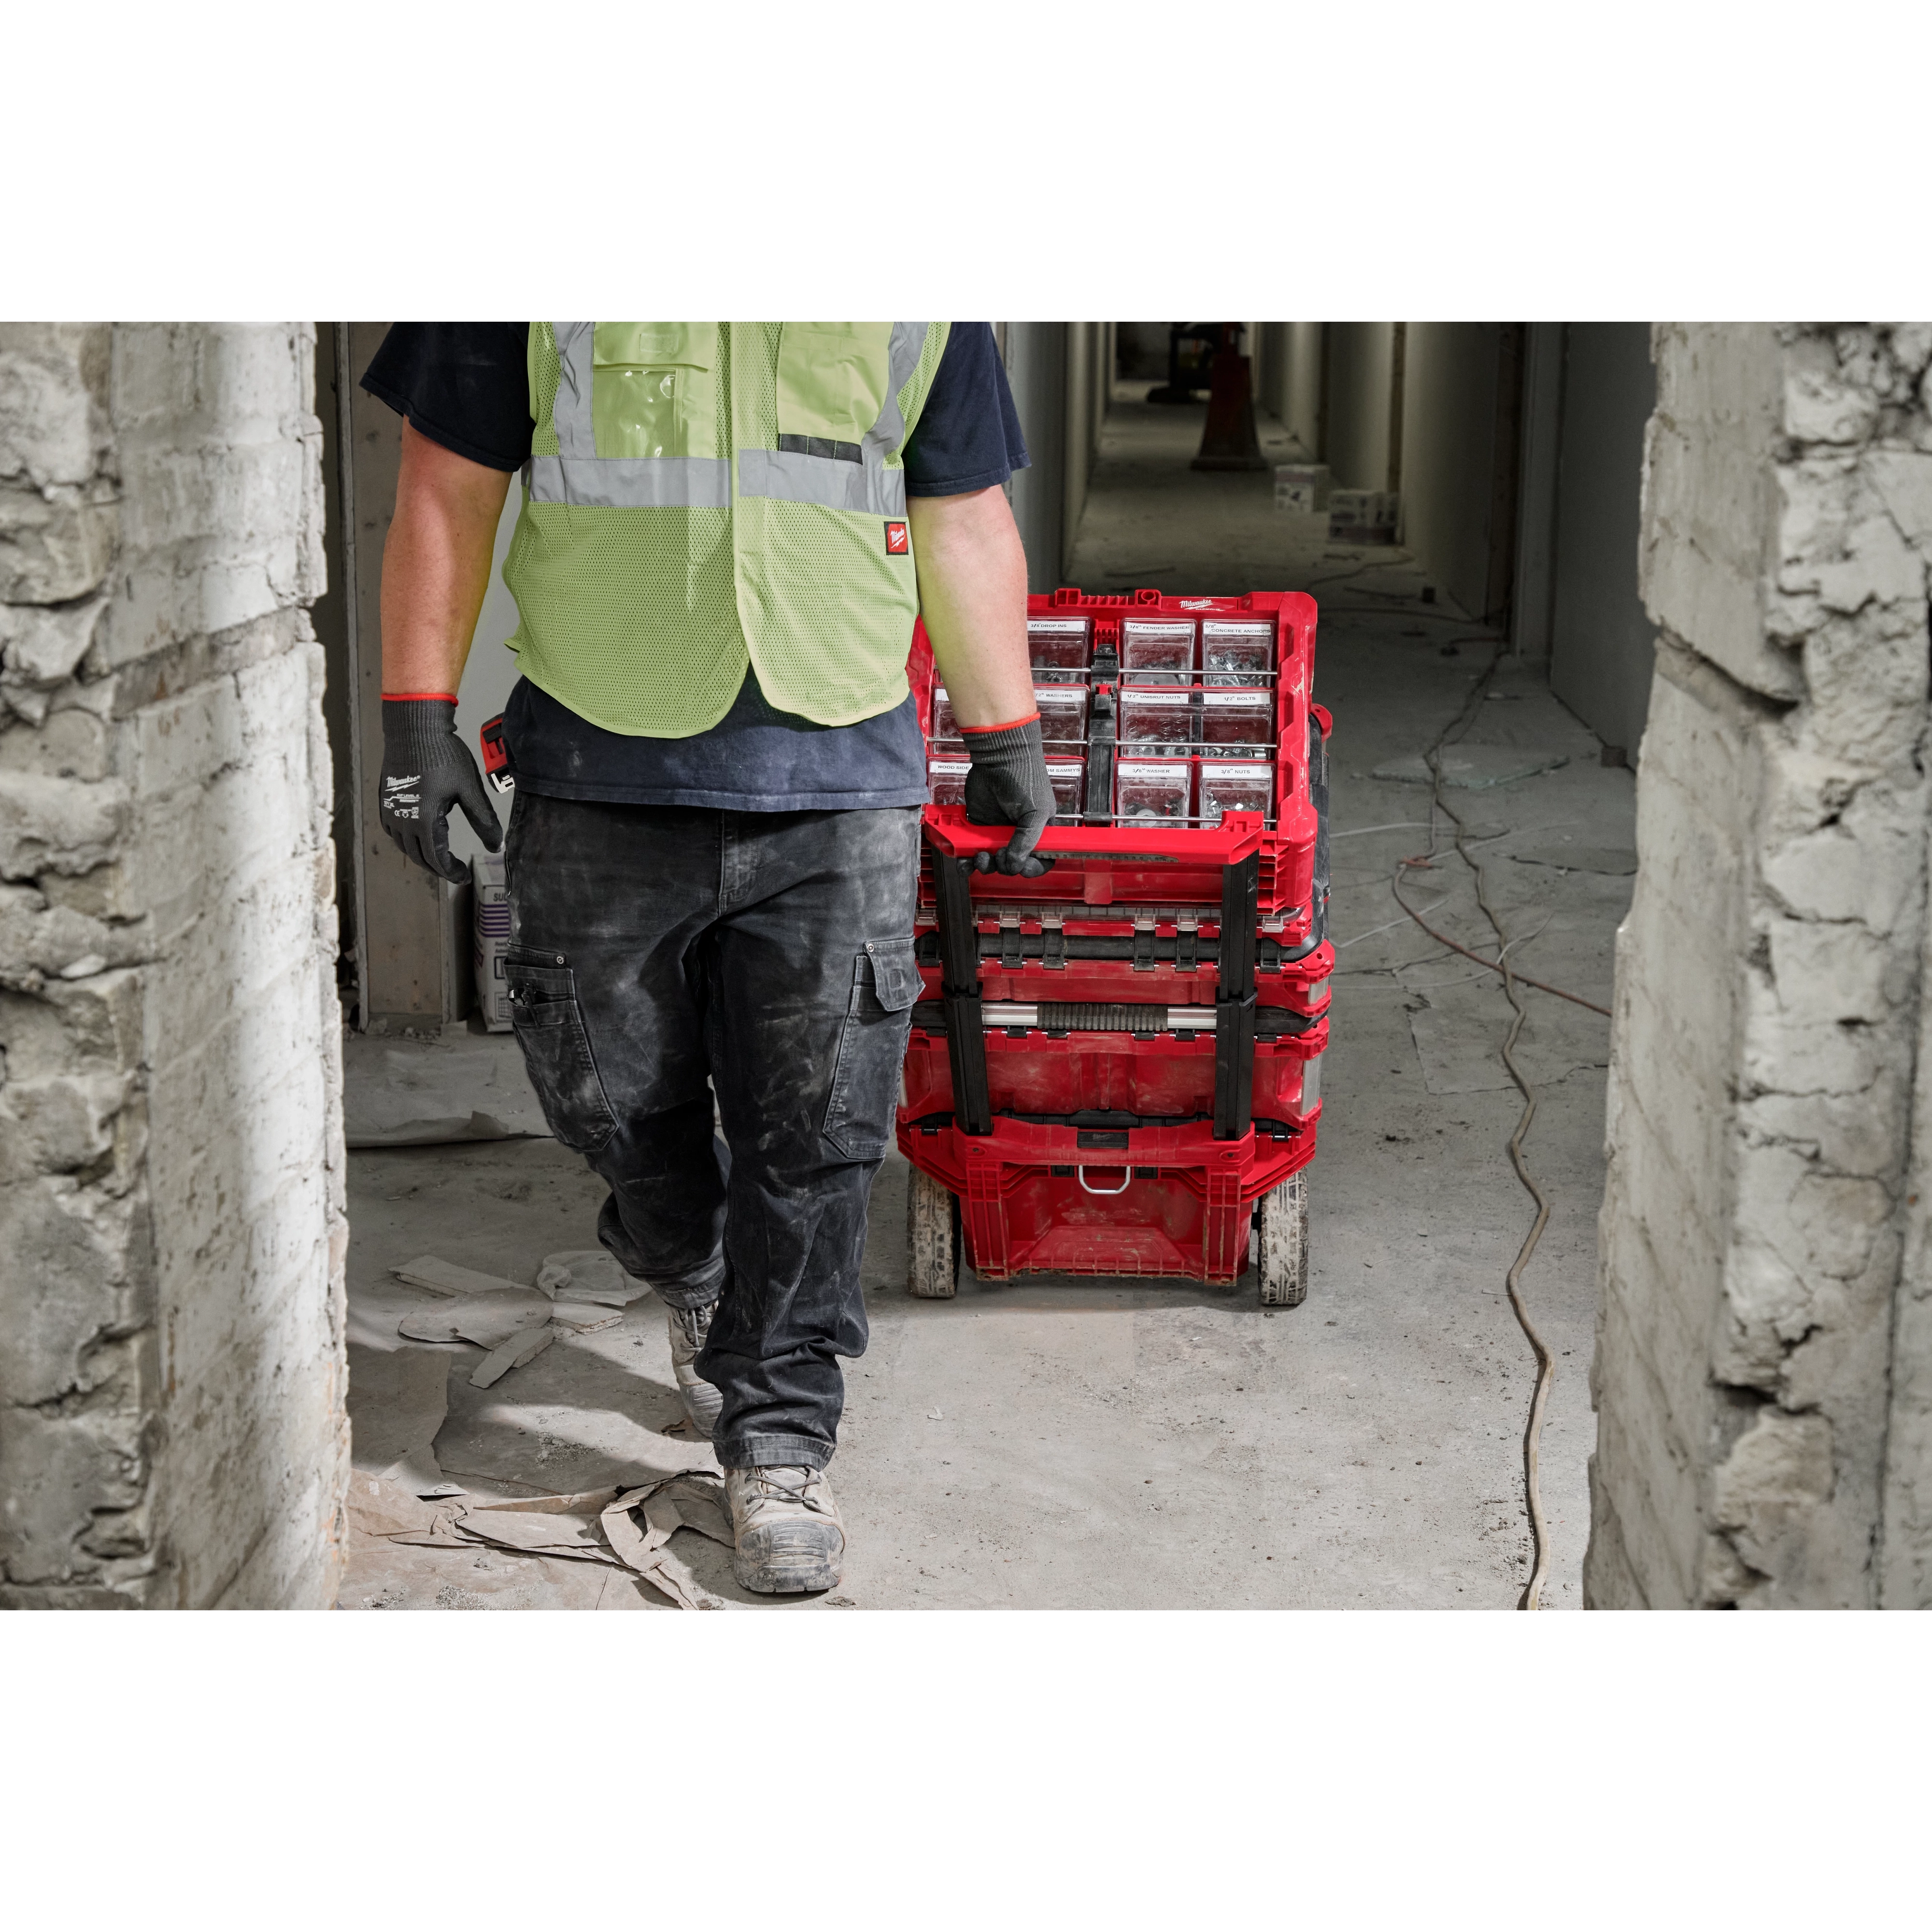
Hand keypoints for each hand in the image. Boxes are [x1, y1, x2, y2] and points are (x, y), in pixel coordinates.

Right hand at [379, 695, 502, 883]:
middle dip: (438, 866)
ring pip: (404, 846)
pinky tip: (419, 835)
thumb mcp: (469, 790)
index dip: (451, 872)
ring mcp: (390, 810)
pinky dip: (407, 839)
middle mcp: (402, 819)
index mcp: (423, 820)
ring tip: (440, 856)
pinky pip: (393, 830)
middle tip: (455, 869)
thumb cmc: (442, 754)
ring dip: (422, 855)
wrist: (414, 728)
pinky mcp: (384, 800)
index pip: (437, 859)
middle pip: (419, 856)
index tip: (463, 877)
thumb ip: (483, 821)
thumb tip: (498, 846)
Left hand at [963, 717, 1056, 877]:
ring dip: (985, 865)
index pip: (1041, 860)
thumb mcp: (1035, 812)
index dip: (1033, 868)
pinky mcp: (978, 826)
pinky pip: (971, 850)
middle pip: (1013, 864)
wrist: (998, 755)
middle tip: (998, 856)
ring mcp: (997, 831)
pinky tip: (965, 861)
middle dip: (1004, 866)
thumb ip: (1027, 841)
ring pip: (991, 861)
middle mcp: (1018, 834)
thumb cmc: (1024, 777)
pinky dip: (967, 860)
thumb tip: (1014, 864)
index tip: (1022, 867)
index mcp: (1039, 831)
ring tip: (980, 856)